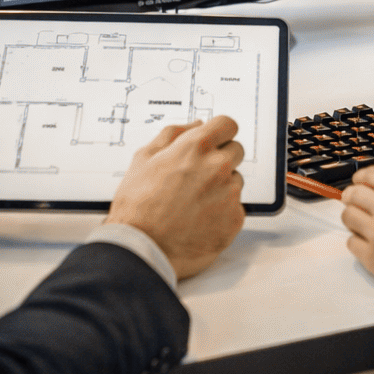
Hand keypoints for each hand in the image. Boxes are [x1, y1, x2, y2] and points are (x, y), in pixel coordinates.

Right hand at [106, 116, 245, 280]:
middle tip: (197, 176)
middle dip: (220, 158)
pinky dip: (222, 211)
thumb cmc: (137, 207)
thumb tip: (195, 126)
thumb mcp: (143, 159)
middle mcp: (217, 167)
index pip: (228, 125)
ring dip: (221, 186)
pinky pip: (236, 207)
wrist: (141, 248)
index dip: (220, 132)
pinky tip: (199, 219)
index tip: (214, 140)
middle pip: (236, 150)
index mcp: (196, 148)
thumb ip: (173, 135)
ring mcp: (229, 194)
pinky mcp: (235, 219)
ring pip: (236, 181)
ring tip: (193, 202)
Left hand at [342, 166, 373, 360]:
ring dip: (353, 221)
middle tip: (356, 205)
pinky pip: (351, 243)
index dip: (361, 179)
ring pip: (348, 217)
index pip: (369, 174)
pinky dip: (357, 243)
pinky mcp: (373, 257)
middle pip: (353, 194)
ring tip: (363, 227)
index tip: (359, 183)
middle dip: (352, 198)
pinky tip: (368, 246)